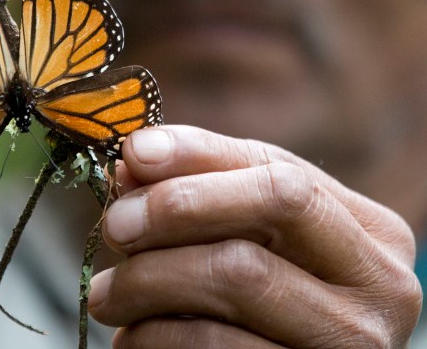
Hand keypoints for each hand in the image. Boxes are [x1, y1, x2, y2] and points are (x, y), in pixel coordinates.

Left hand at [88, 125, 420, 347]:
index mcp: (368, 233)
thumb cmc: (260, 307)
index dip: (198, 156)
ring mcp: (351, 341)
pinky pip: (215, 345)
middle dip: (177, 206)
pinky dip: (155, 335)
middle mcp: (379, 284)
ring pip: (239, 275)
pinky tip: (133, 336)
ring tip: (106, 294)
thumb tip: (133, 162)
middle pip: (272, 208)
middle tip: (114, 225)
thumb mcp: (246, 242)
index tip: (132, 156)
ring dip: (148, 279)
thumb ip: (201, 196)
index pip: (280, 170)